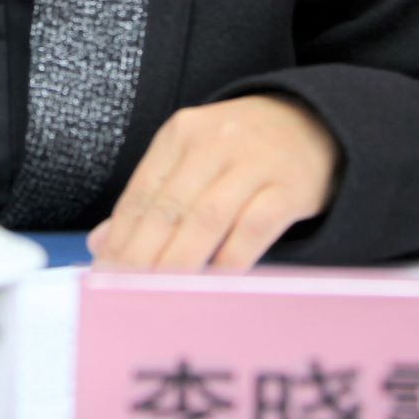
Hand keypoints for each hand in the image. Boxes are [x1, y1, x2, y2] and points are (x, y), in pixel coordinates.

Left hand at [87, 95, 341, 271]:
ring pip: (206, 219)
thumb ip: (151, 197)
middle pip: (168, 208)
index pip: (141, 193)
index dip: (120, 239)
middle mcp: (214, 142)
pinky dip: (230, 260)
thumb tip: (100, 242)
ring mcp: (254, 162)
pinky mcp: (289, 186)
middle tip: (121, 294)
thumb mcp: (193, 156)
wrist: (317, 121)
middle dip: (141, 257)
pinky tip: (213, 285)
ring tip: (157, 296)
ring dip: (178, 262)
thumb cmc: (244, 149)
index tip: (103, 275)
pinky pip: (253, 228)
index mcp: (181, 133)